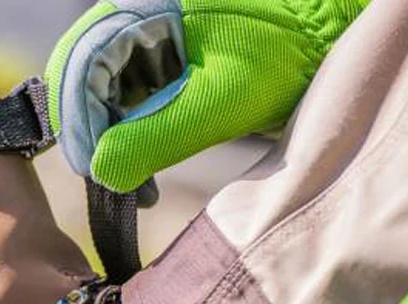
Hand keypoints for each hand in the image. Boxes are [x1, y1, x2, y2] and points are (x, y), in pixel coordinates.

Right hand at [45, 0, 367, 192]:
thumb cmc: (284, 59)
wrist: (328, 40)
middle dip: (89, 132)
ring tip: (133, 182)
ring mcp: (145, 34)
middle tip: (111, 181)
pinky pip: (120, 95)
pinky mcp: (158, 58)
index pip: (80, 63)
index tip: (95, 172)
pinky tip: (142, 163)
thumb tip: (102, 173)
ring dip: (105, 138)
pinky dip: (125, 133)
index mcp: (143, 6)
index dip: (79, 121)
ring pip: (96, 88)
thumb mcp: (218, 103)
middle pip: (79, 75)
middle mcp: (135, 13)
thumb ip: (154, 137)